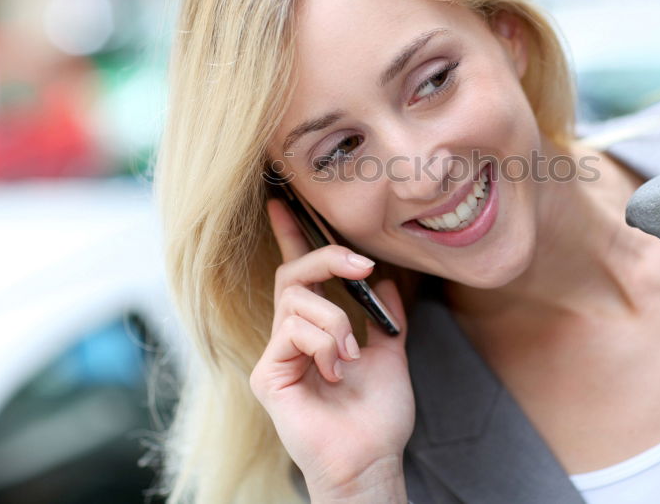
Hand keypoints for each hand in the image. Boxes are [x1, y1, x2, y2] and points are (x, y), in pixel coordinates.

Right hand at [250, 198, 413, 501]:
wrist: (372, 458)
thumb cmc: (378, 416)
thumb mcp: (391, 353)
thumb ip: (385, 315)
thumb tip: (386, 280)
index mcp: (317, 328)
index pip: (300, 275)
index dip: (291, 237)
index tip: (283, 202)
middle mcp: (291, 336)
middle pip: (293, 275)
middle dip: (328, 258)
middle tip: (361, 264)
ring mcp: (277, 354)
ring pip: (298, 301)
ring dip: (337, 323)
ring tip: (352, 357)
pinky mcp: (269, 373)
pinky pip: (293, 330)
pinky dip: (325, 344)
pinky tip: (336, 371)